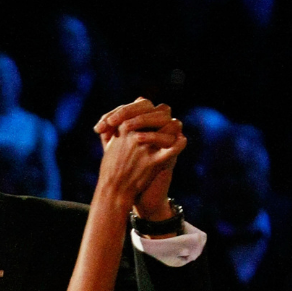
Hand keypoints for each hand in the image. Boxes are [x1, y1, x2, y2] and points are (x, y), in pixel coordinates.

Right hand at [94, 99, 184, 219]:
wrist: (114, 190)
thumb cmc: (111, 167)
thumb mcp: (111, 141)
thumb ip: (124, 121)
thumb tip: (139, 100)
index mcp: (123, 127)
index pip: (145, 105)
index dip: (151, 109)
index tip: (152, 116)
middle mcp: (135, 134)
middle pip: (161, 113)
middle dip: (165, 117)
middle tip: (166, 122)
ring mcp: (145, 147)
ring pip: (171, 126)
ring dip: (173, 129)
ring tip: (173, 133)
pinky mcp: (154, 161)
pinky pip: (174, 148)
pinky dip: (179, 144)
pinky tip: (180, 141)